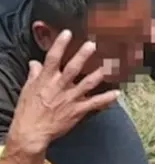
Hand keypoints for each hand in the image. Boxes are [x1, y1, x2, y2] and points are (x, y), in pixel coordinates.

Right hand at [7, 30, 117, 152]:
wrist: (32, 131)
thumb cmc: (29, 109)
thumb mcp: (28, 88)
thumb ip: (34, 74)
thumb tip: (35, 63)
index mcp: (46, 79)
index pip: (53, 58)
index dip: (60, 45)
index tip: (67, 33)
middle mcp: (59, 86)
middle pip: (73, 68)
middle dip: (83, 56)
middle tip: (94, 44)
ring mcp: (70, 98)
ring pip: (87, 83)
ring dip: (100, 74)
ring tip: (111, 65)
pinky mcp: (77, 110)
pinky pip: (95, 103)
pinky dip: (106, 99)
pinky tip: (117, 93)